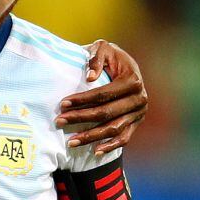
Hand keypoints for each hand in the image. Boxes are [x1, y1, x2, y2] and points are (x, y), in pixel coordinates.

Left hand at [55, 40, 147, 154]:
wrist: (125, 65)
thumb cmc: (110, 56)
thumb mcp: (103, 47)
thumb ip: (96, 58)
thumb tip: (90, 77)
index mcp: (133, 80)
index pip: (104, 94)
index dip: (82, 99)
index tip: (62, 104)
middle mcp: (139, 98)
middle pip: (106, 113)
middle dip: (81, 118)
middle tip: (60, 121)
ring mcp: (139, 113)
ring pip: (114, 129)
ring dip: (92, 136)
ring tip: (71, 141)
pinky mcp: (137, 122)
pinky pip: (124, 138)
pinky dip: (110, 146)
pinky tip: (95, 151)